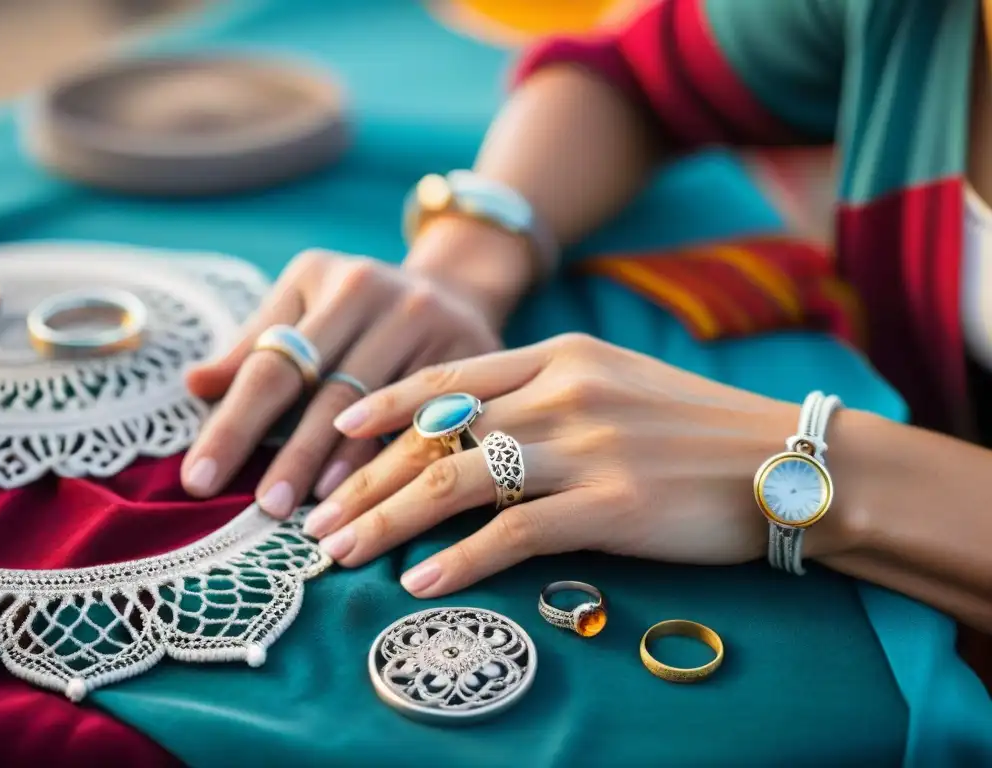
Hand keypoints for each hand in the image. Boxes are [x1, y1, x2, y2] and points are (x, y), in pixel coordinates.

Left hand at [180, 247, 503, 515]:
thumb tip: (195, 386)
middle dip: (289, 455)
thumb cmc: (357, 309)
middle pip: (324, 389)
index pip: (271, 362)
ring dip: (341, 465)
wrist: (453, 287)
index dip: (233, 424)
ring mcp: (426, 319)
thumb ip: (252, 348)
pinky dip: (394, 456)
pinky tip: (374, 495)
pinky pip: (427, 415)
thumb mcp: (303, 306)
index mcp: (323, 278)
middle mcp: (375, 290)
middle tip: (263, 511)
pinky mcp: (469, 349)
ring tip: (315, 515)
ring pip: (377, 407)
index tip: (198, 479)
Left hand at [303, 333, 821, 597]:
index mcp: (562, 356)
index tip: (338, 430)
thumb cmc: (696, 426)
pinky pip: (511, 535)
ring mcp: (584, 447)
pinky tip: (419, 584)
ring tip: (340, 553)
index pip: (449, 377)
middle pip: (436, 436)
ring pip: (455, 482)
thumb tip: (470, 431)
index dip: (385, 404)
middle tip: (315, 518)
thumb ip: (545, 394)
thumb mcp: (616, 383)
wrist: (786, 459)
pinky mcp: (609, 506)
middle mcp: (562, 392)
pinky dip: (458, 562)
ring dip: (386, 521)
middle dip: (364, 479)